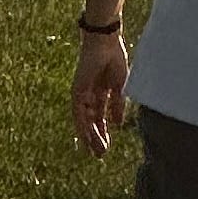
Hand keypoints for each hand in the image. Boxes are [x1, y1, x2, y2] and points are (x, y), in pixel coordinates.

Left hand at [71, 25, 127, 155]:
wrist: (106, 42)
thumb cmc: (114, 58)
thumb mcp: (120, 86)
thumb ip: (118, 105)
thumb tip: (118, 124)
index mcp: (101, 92)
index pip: (101, 117)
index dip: (104, 132)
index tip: (106, 147)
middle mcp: (89, 95)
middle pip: (91, 122)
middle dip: (97, 138)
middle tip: (101, 155)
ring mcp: (82, 93)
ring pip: (84, 121)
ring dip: (90, 137)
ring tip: (96, 152)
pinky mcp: (77, 91)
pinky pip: (79, 113)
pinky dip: (83, 126)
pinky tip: (87, 139)